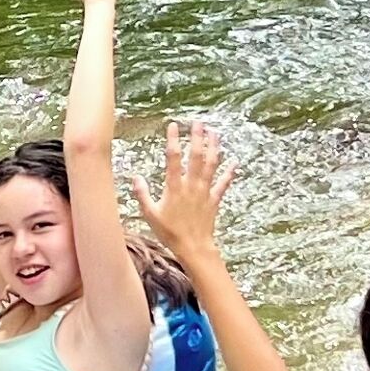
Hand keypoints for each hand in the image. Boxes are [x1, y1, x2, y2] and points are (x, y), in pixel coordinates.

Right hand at [129, 120, 234, 256]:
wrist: (193, 247)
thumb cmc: (170, 232)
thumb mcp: (150, 214)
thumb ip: (142, 194)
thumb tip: (135, 177)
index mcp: (174, 187)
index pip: (173, 158)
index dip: (173, 140)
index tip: (173, 126)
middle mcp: (191, 185)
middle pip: (196, 156)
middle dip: (197, 138)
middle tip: (198, 123)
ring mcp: (205, 191)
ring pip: (211, 165)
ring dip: (214, 147)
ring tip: (215, 132)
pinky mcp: (214, 200)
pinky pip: (223, 183)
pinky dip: (230, 172)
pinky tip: (234, 161)